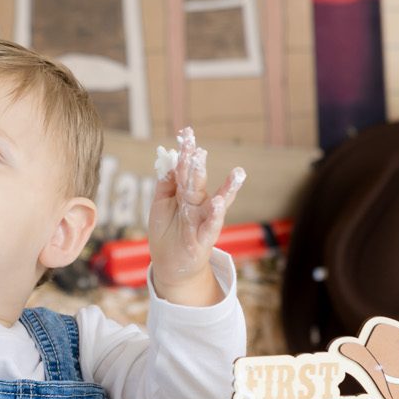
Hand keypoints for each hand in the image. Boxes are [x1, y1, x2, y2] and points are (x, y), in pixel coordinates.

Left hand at [147, 130, 242, 304]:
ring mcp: (203, 222)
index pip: (186, 170)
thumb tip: (169, 160)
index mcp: (187, 194)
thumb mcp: (160, 204)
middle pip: (199, 182)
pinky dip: (215, 215)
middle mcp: (198, 205)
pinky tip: (218, 203)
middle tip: (200, 150)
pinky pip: (210, 226)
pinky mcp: (203, 240)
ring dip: (227, 189)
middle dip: (199, 166)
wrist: (170, 265)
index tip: (187, 133)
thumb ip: (166, 183)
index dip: (186, 153)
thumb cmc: (167, 232)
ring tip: (238, 173)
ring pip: (215, 203)